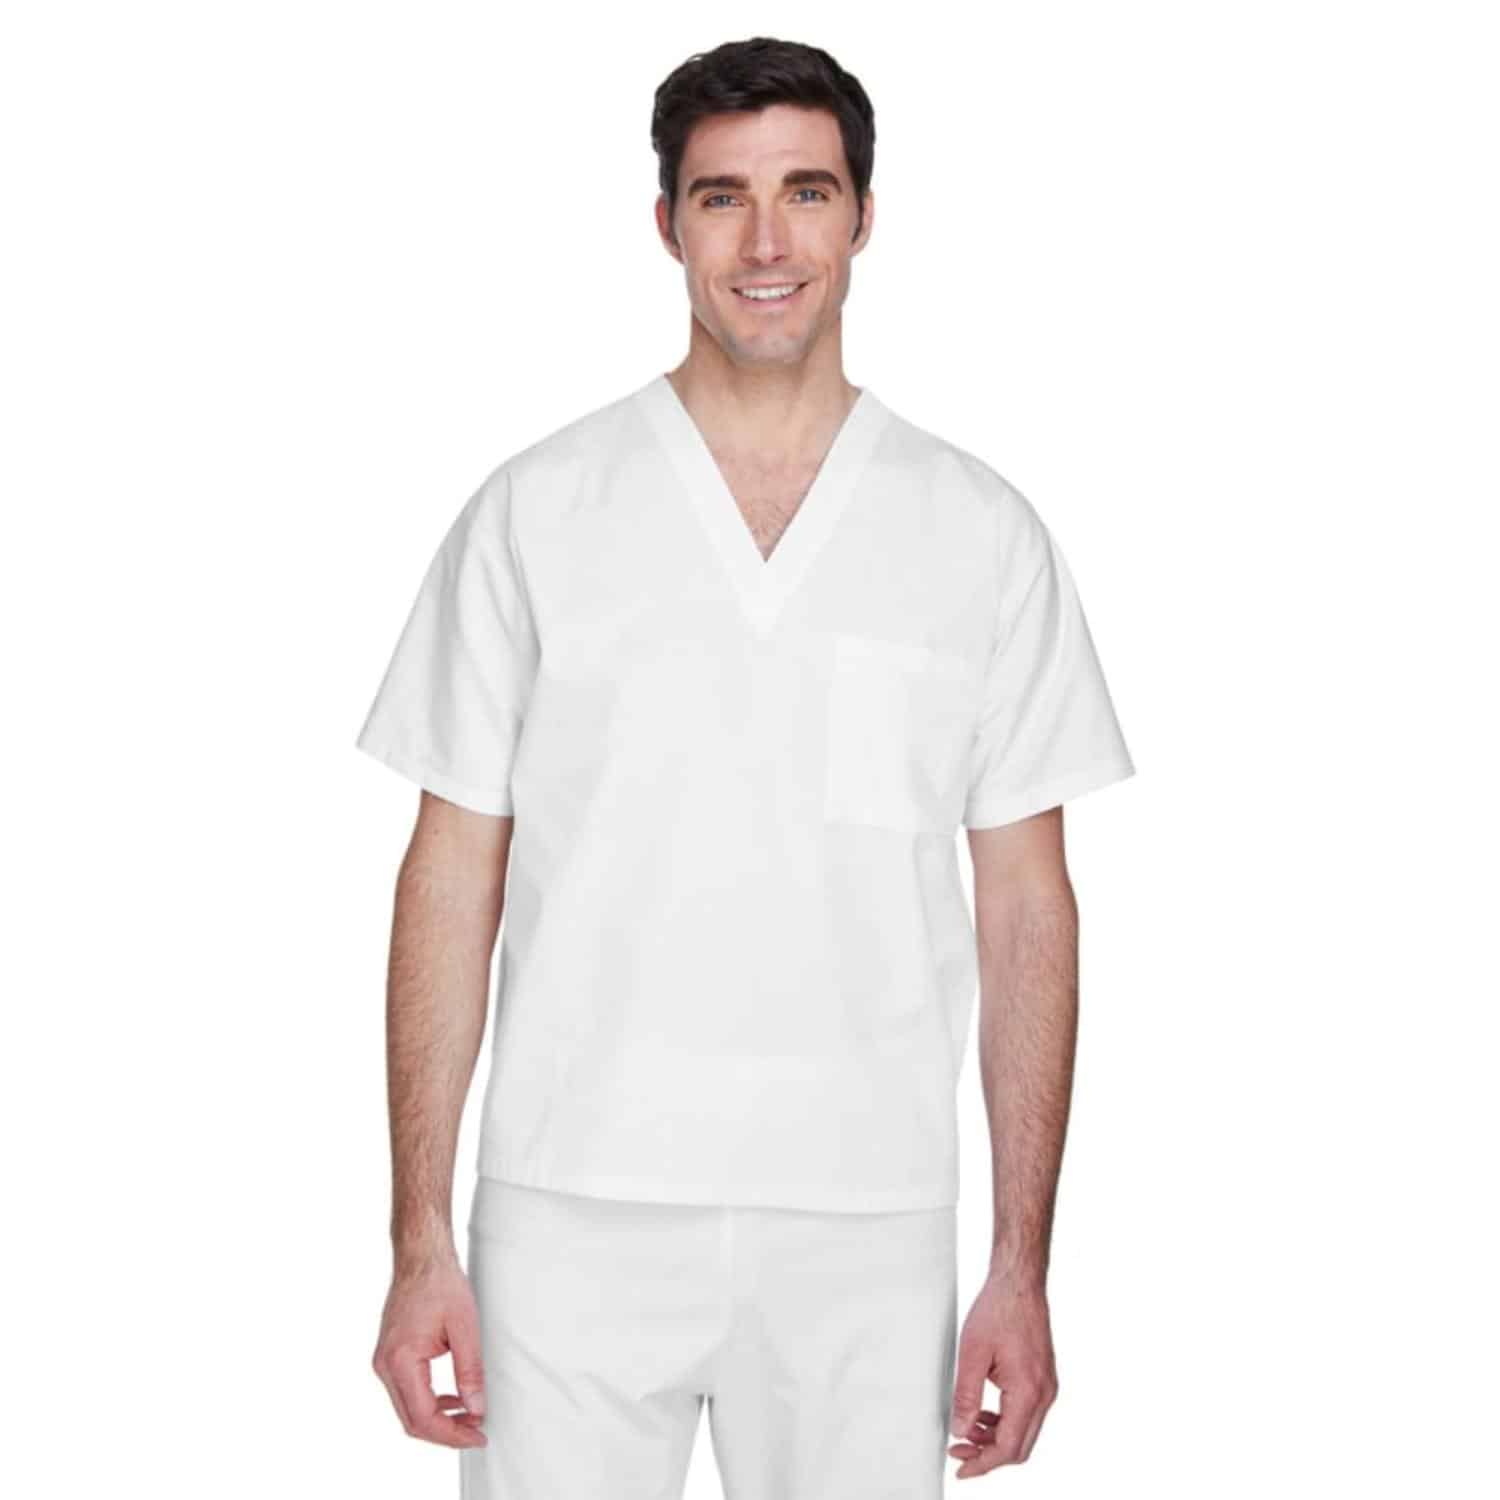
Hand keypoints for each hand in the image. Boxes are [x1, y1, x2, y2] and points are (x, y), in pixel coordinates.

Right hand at [371, 1252, 487, 1448]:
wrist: (421, 1257)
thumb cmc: (441, 1283)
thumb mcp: (464, 1327)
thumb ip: (470, 1371)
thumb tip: (477, 1408)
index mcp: (400, 1360)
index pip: (422, 1417)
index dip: (452, 1433)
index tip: (478, 1435)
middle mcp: (384, 1366)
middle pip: (412, 1420)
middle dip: (446, 1432)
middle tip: (477, 1432)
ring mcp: (384, 1362)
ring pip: (408, 1409)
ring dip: (438, 1418)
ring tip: (470, 1417)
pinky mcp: (390, 1356)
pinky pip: (407, 1392)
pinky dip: (430, 1402)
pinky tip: (453, 1399)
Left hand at [947, 1270, 1057, 1478]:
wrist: (1019, 1284)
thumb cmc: (999, 1310)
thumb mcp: (972, 1354)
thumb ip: (966, 1396)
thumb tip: (960, 1430)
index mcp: (1028, 1391)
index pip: (1008, 1447)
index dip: (983, 1463)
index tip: (962, 1468)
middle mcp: (1044, 1394)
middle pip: (1019, 1446)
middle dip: (988, 1455)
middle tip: (960, 1453)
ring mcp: (1047, 1387)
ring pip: (1023, 1432)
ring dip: (995, 1438)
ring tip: (967, 1432)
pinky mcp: (1043, 1379)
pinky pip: (1026, 1414)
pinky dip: (1004, 1422)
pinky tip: (983, 1415)